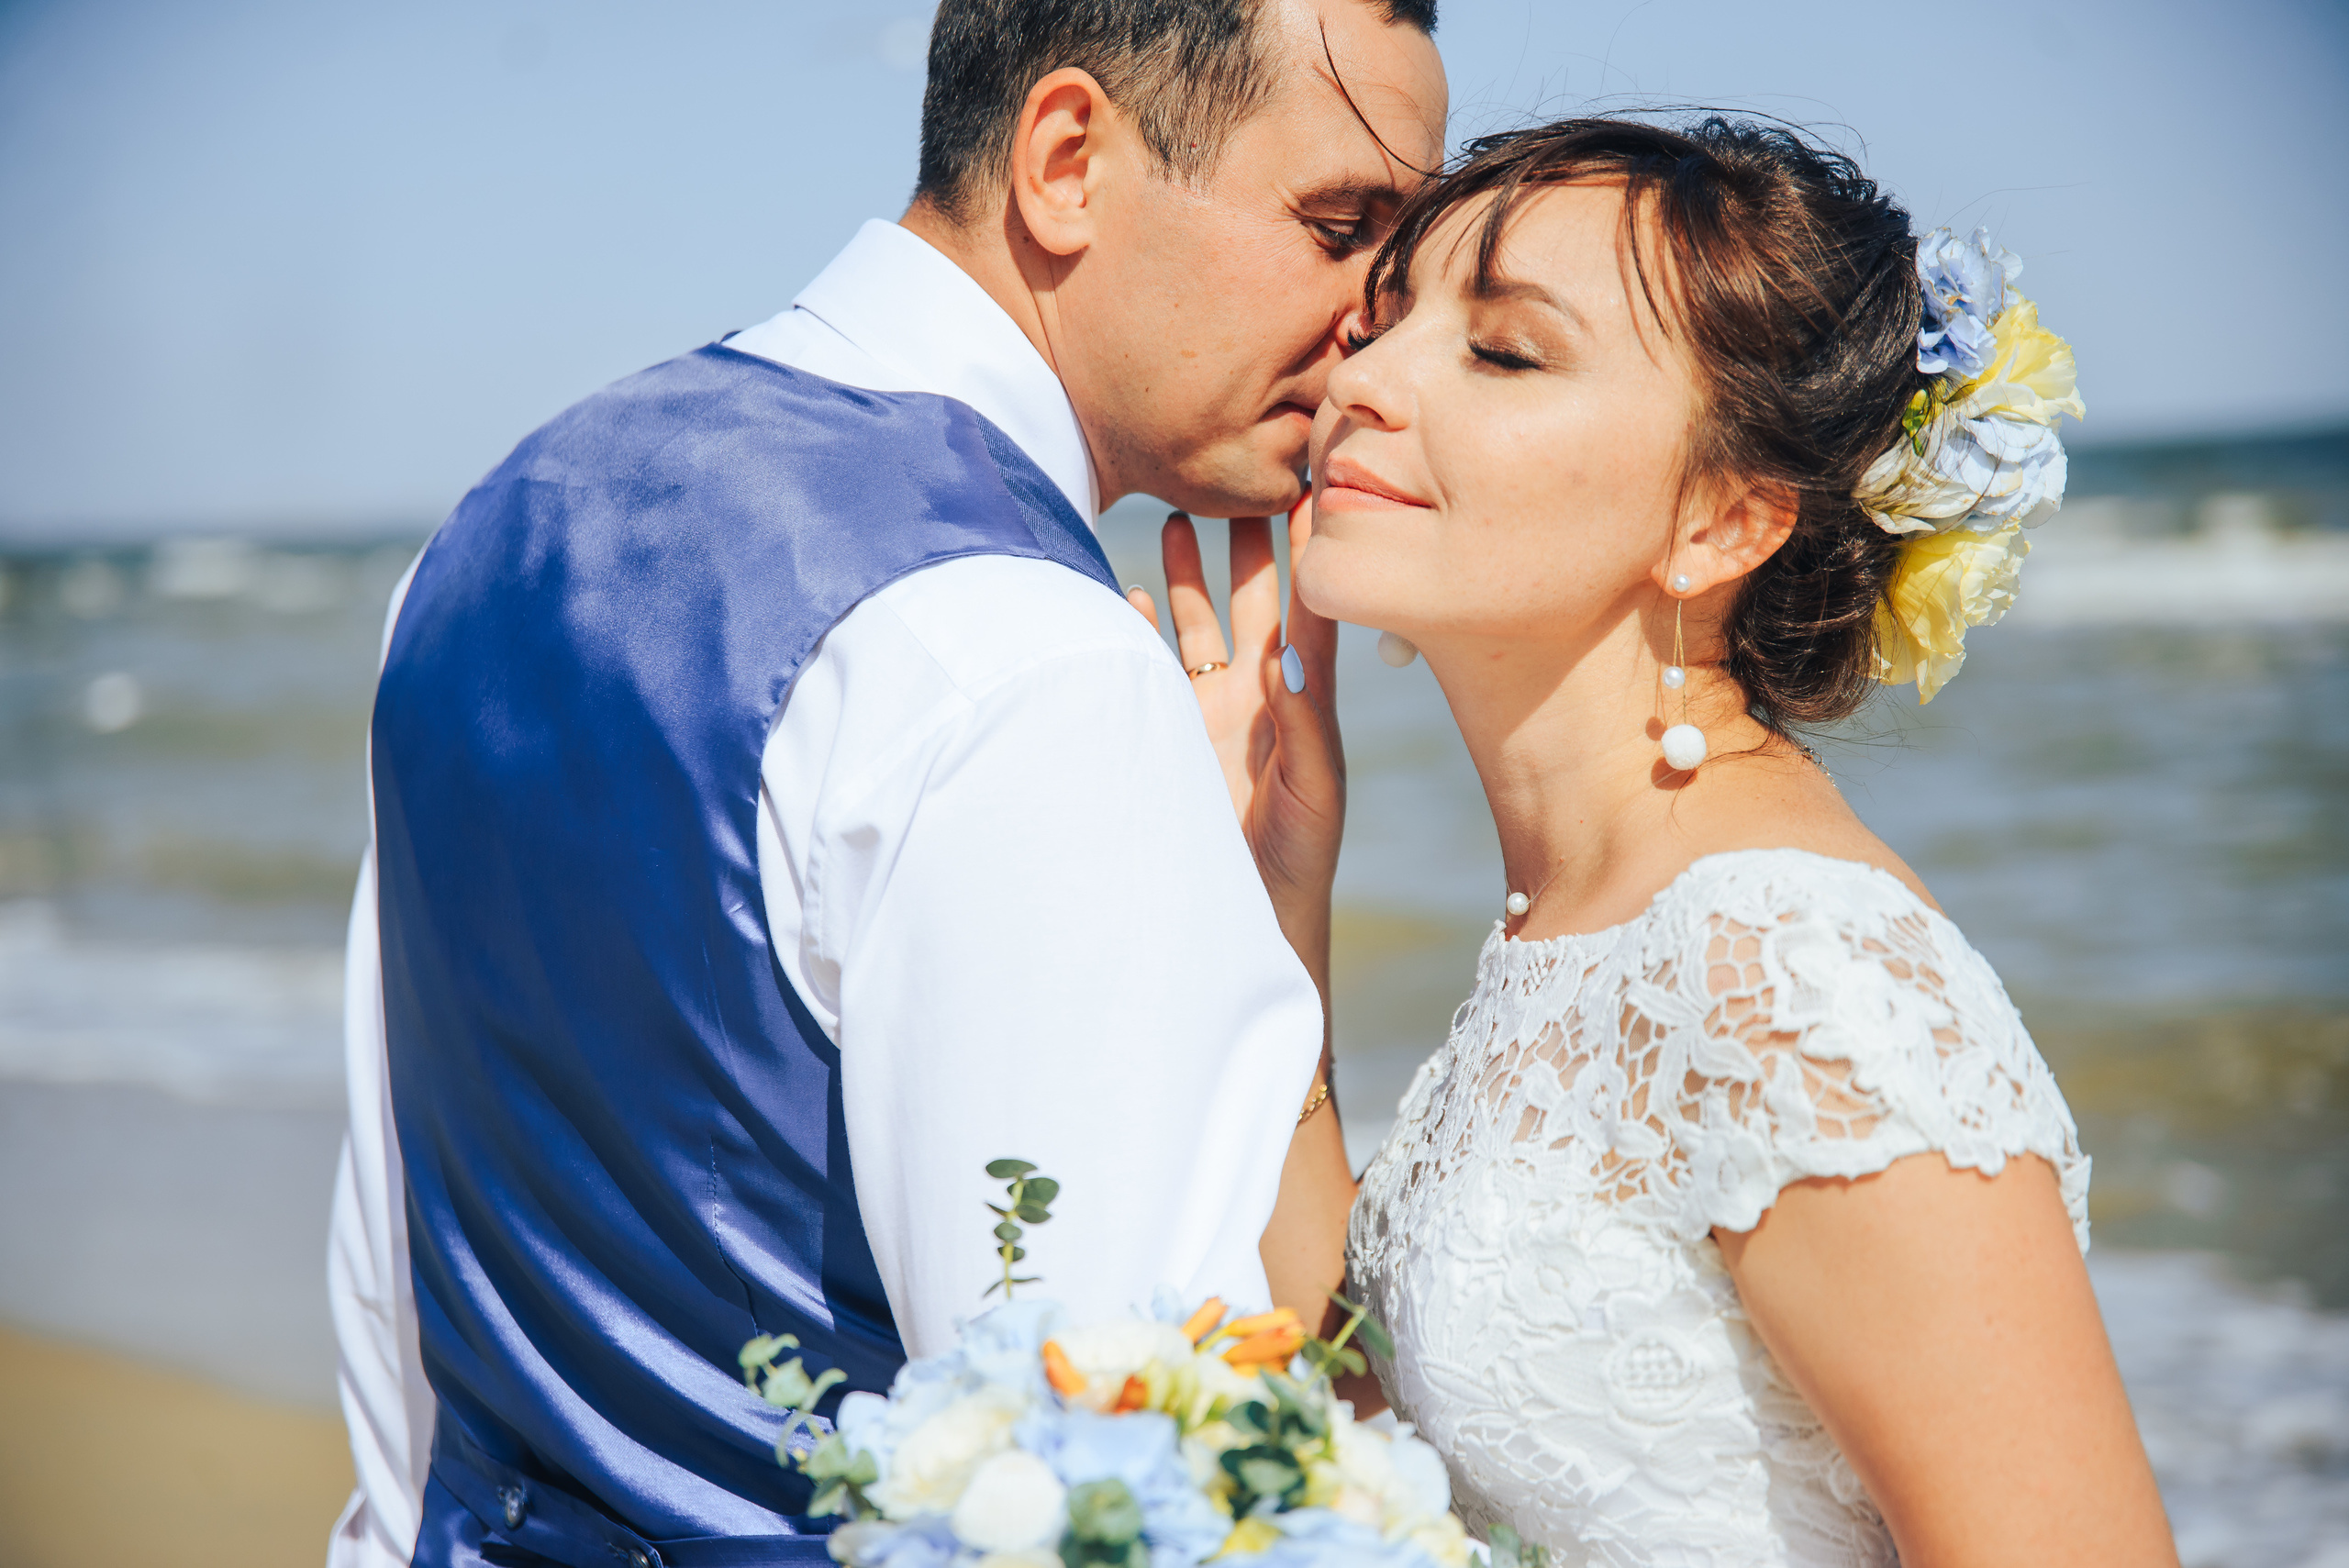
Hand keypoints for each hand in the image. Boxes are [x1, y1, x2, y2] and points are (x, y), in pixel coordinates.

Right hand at [1127, 498, 1344, 964]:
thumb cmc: (1295, 866)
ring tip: (1176, 516)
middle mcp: (1254, 699)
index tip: (1310, 489)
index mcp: (1299, 702)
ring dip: (1188, 573)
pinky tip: (1123, 590)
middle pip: (1248, 601)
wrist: (1247, 923)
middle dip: (1241, 543)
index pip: (1305, 609)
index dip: (1308, 554)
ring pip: (1196, 624)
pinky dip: (1136, 627)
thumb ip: (1304, 725)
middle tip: (1236, 482)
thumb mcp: (1314, 794)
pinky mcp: (1165, 736)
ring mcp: (1207, 715)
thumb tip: (1289, 654)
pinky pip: (1149, 667)